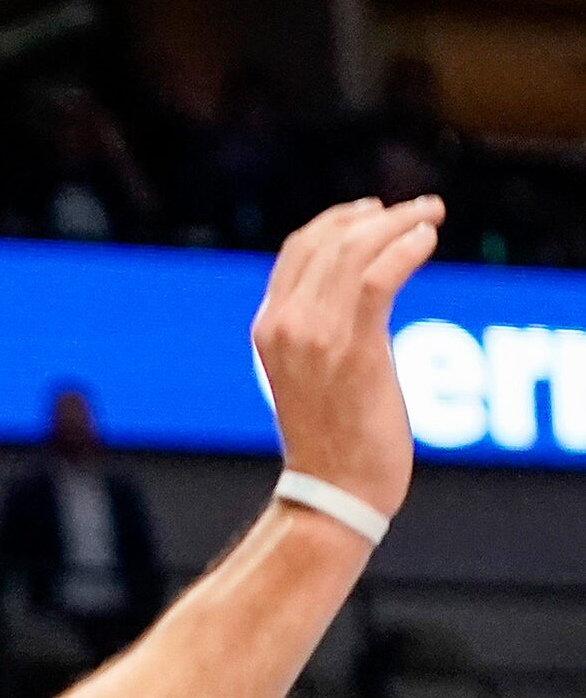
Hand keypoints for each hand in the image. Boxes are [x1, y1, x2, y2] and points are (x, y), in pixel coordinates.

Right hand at [253, 194, 443, 520]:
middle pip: (326, 241)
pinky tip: (426, 240)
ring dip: (399, 223)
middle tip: (419, 208)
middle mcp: (283, 325)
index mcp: (266, 328)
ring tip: (431, 216)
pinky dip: (405, 249)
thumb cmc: (333, 439)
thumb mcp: (311, 373)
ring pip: (353, 251)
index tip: (376, 212)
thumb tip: (365, 292)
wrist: (334, 489)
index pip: (297, 250)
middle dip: (377, 215)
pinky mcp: (353, 349)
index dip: (338, 220)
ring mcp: (314, 336)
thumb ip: (324, 330)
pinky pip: (377, 278)